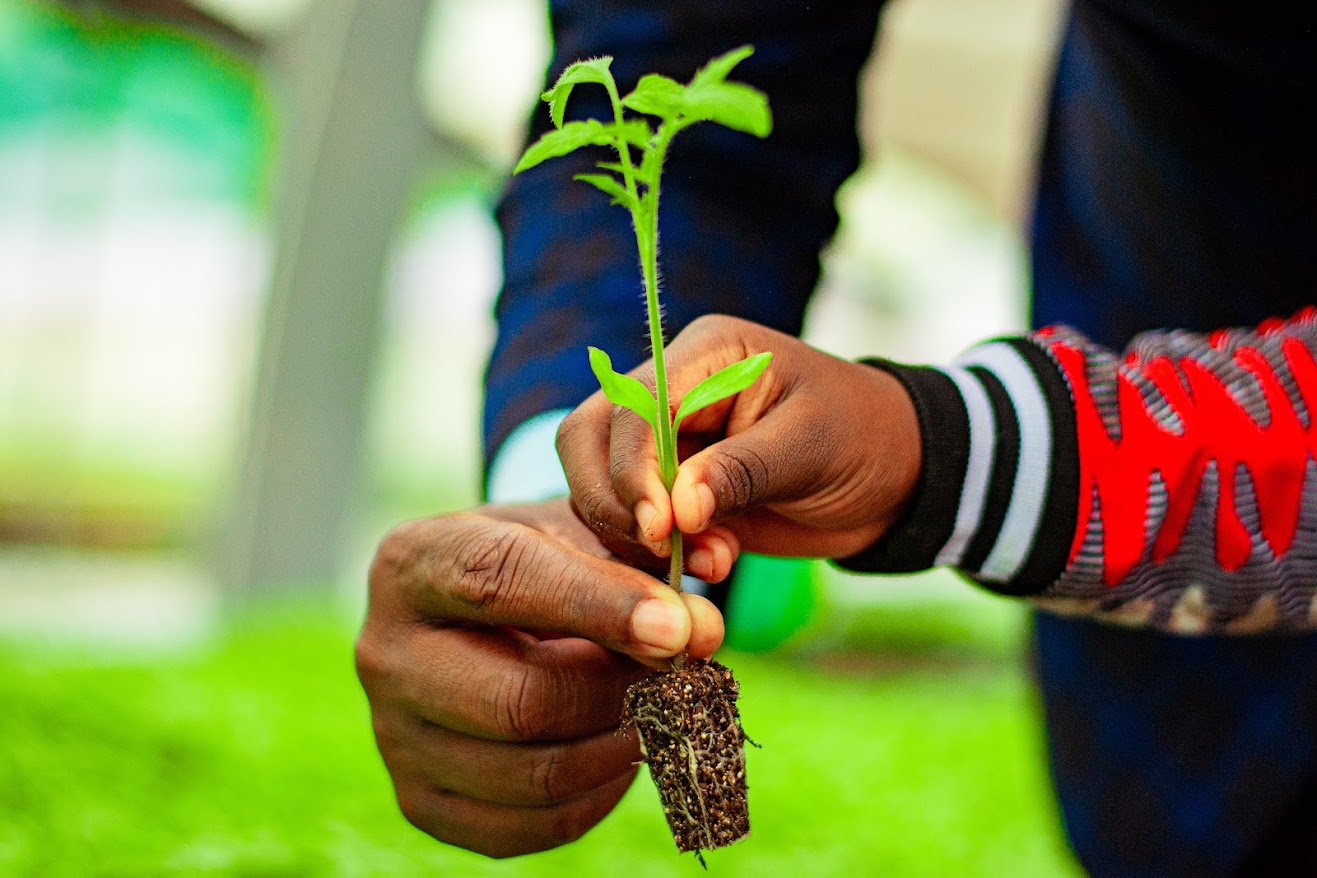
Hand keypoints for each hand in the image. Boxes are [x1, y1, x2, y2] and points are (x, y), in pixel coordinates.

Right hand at [355, 498, 723, 857]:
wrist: (479, 617)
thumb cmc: (542, 561)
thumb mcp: (578, 529)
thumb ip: (640, 562)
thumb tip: (701, 631)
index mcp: (413, 563)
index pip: (500, 581)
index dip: (600, 605)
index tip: (681, 626)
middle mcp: (385, 653)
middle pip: (520, 699)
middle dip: (623, 691)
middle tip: (683, 674)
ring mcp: (395, 738)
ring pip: (536, 773)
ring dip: (623, 746)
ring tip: (661, 707)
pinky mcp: (422, 802)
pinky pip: (533, 825)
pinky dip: (600, 794)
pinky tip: (621, 747)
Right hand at [556, 314, 921, 573]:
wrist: (896, 475)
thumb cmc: (864, 437)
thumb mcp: (811, 446)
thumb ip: (741, 471)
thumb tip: (676, 510)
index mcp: (704, 357)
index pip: (632, 406)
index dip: (631, 466)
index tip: (658, 526)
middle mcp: (672, 395)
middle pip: (590, 440)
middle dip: (615, 501)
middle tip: (664, 549)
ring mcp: (669, 446)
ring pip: (603, 488)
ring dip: (640, 536)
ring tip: (714, 560)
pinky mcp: (674, 494)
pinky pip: (636, 525)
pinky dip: (663, 555)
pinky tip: (718, 562)